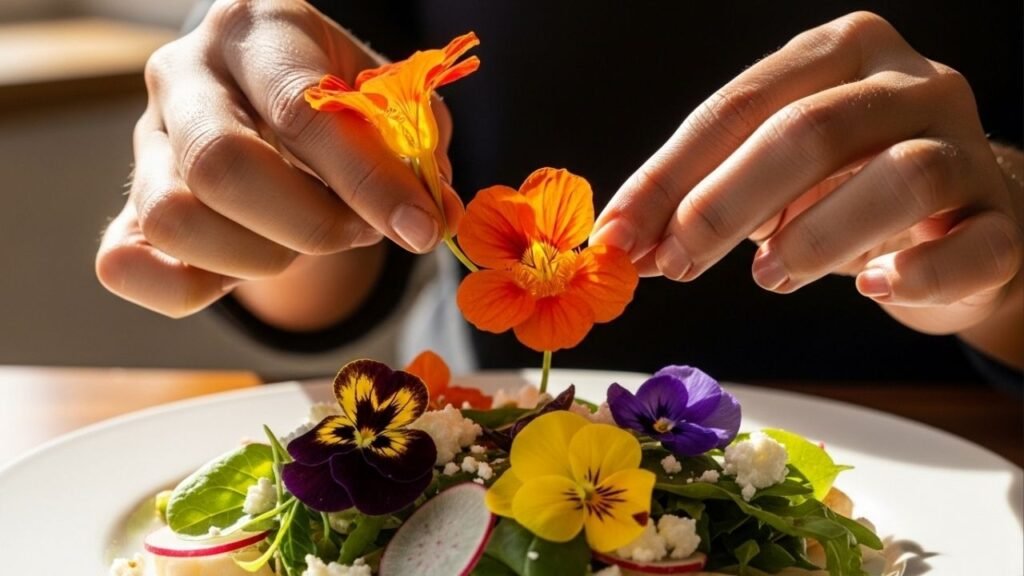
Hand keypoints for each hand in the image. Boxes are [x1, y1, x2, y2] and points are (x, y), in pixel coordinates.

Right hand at [96, 0, 460, 321]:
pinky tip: (247, 269)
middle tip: (357, 231)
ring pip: (175, 220)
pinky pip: (128, 265)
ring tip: (310, 239)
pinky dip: (192, 288)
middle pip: (222, 168)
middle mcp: (184, 75)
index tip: (419, 228)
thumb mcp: (386, 102)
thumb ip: (417, 151)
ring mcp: (144, 141)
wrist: (267, 98)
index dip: (366, 180)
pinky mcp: (124, 205)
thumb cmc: (336, 96)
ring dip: (262, 257)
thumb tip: (436, 219)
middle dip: (310, 225)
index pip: (300, 110)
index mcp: (258, 31)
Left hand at [594, 11, 1022, 341]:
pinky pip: (971, 246)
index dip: (668, 176)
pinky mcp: (1002, 220)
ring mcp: (966, 146)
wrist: (958, 215)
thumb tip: (625, 244)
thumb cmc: (844, 189)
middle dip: (724, 205)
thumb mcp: (770, 176)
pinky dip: (917, 271)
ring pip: (899, 178)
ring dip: (816, 237)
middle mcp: (912, 83)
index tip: (618, 236)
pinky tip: (871, 286)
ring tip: (769, 276)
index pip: (738, 106)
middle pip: (810, 132)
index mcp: (841, 52)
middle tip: (676, 264)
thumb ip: (704, 196)